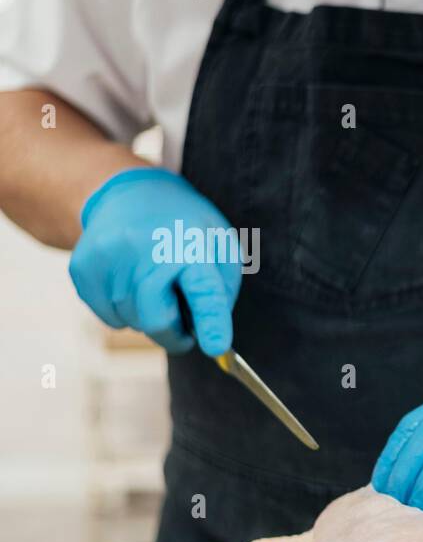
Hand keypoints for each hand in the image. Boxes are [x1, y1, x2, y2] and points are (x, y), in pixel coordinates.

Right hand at [70, 167, 242, 354]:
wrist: (126, 193)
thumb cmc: (184, 226)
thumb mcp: (219, 244)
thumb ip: (220, 291)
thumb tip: (211, 338)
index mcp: (189, 244)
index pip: (202, 289)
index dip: (211, 322)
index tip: (217, 348)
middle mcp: (144, 249)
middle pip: (156, 321)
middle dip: (174, 335)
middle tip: (185, 328)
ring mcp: (108, 259)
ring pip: (132, 322)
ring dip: (149, 317)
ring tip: (155, 283)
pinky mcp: (83, 269)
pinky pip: (110, 318)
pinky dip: (125, 312)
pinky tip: (131, 282)